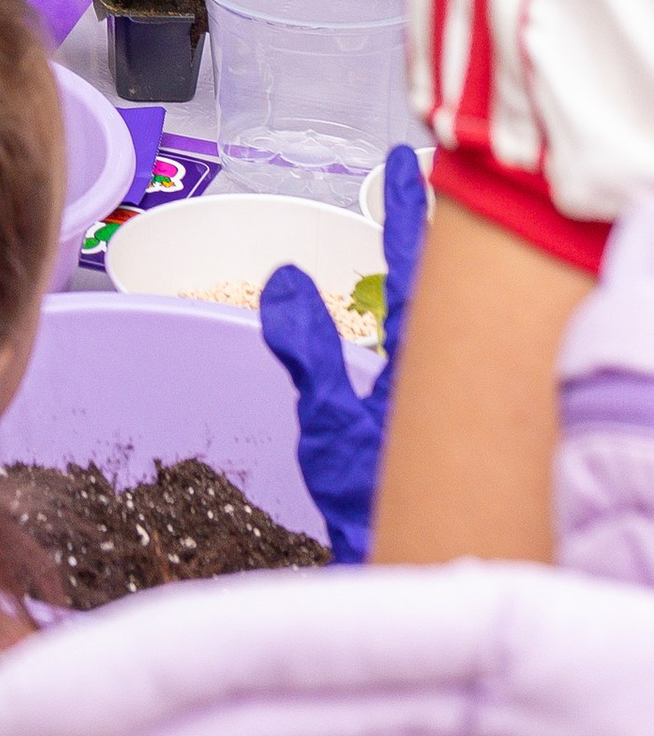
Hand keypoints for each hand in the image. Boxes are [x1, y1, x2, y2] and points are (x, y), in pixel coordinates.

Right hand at [258, 143, 427, 562]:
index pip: (422, 267)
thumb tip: (285, 278)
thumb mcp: (331, 425)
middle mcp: (449, 369)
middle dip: (427, 231)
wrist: (413, 573)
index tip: (405, 163)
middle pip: (445, 282)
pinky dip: (417, 316)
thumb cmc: (376, 505)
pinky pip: (432, 348)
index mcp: (428, 358)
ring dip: (425, 271)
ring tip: (415, 231)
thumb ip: (309, 351)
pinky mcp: (441, 420)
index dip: (409, 213)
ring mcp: (447, 393)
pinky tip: (402, 315)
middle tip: (418, 181)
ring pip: (443, 314)